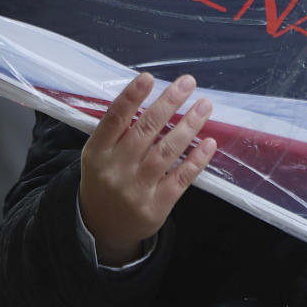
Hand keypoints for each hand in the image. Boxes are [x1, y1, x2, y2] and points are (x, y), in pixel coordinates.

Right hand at [79, 72, 215, 264]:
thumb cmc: (105, 179)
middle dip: (168, 103)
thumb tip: (154, 98)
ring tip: (204, 106)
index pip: (114, 119)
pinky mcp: (156, 207)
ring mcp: (136, 190)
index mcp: (97, 152)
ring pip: (166, 152)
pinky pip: (180, 179)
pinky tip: (209, 142)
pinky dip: (196, 160)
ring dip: (188, 126)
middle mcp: (115, 170)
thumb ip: (118, 131)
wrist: (102, 229)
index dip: (131, 97)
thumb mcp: (99, 155)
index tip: (149, 77)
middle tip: (188, 82)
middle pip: (145, 131)